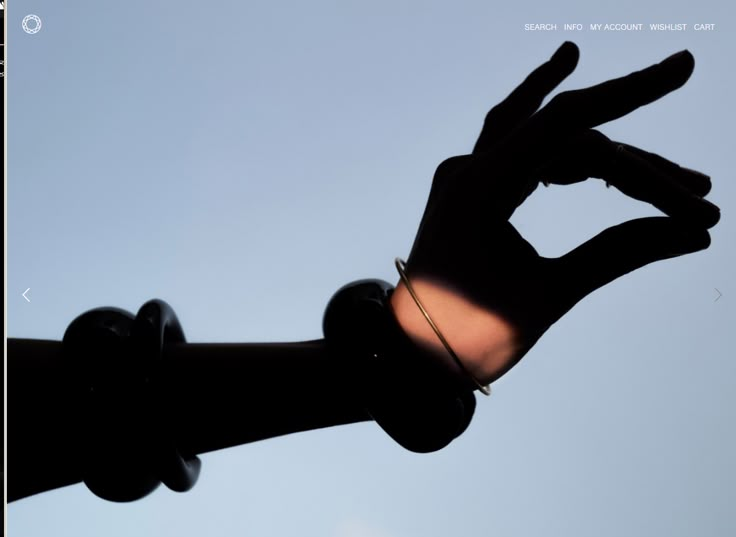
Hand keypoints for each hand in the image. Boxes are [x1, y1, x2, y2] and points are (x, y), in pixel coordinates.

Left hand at [392, 42, 719, 385]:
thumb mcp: (546, 295)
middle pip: (566, 135)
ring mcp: (468, 177)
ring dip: (611, 160)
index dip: (628, 94)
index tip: (682, 69)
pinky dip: (571, 157)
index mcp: (479, 189)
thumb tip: (694, 232)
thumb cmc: (468, 335)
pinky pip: (527, 154)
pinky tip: (603, 158)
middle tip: (697, 189)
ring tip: (674, 185)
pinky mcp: (474, 191)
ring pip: (549, 142)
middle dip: (636, 160)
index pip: (564, 122)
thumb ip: (618, 253)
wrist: (412, 354)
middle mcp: (469, 170)